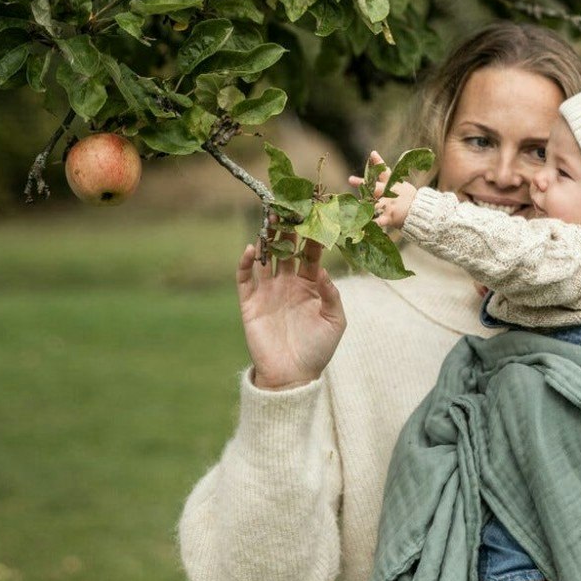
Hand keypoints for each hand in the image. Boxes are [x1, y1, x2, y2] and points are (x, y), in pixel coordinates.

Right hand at [237, 211, 346, 390]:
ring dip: (267, 238)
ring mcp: (268, 291)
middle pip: (287, 248)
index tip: (316, 213)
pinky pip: (245, 278)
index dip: (313, 234)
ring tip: (270, 216)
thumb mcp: (335, 321)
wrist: (292, 377)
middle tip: (290, 204)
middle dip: (288, 228)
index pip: (311, 252)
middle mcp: (289, 282)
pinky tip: (252, 248)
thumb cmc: (318, 349)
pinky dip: (246, 262)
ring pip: (266, 257)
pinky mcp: (250, 302)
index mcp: (311, 283)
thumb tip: (324, 271)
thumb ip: (332, 294)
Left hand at [348, 151, 418, 233]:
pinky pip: (380, 220)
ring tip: (356, 204)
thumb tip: (383, 167)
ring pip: (375, 203)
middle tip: (351, 179)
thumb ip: (392, 179)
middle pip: (375, 187)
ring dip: (365, 204)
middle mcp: (390, 192)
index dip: (378, 162)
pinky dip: (374, 223)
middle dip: (362, 183)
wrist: (422, 211)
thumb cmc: (410, 198)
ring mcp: (389, 204)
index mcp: (393, 184)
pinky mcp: (390, 216)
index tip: (373, 153)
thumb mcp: (402, 186)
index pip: (385, 171)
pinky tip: (366, 224)